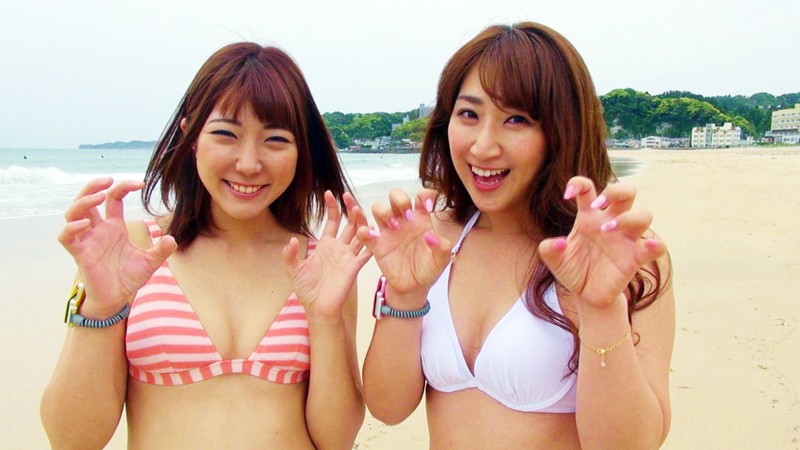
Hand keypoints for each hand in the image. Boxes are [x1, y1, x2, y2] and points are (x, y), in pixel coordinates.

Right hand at [58, 178, 176, 315]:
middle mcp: (98, 230)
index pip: (114, 199)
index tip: (140, 183)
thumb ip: (161, 250)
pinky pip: (66, 238)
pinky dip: (72, 228)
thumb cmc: (128, 278)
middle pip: (86, 200)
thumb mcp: (150, 262)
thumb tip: (172, 238)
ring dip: (83, 202)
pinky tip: (86, 223)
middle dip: (93, 186)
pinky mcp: (80, 255)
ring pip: (73, 214)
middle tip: (107, 180)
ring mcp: (87, 241)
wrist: (116, 300)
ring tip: (99, 197)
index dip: (123, 187)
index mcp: (114, 227)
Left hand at [283, 191, 371, 318]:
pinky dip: (370, 242)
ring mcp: (349, 256)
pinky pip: (366, 252)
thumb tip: (292, 240)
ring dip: (360, 222)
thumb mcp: (293, 270)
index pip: (333, 221)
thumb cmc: (307, 289)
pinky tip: (372, 231)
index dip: (332, 207)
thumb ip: (290, 255)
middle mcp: (340, 248)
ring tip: (358, 209)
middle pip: (349, 223)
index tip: (330, 193)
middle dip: (350, 209)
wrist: (318, 308)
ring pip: (359, 234)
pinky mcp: (355, 267)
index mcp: (326, 245)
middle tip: (349, 196)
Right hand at [356, 189, 451, 298]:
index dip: (425, 196)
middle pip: (396, 196)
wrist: (414, 287)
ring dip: (384, 212)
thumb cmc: (429, 268)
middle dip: (400, 200)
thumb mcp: (442, 259)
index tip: (427, 207)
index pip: (422, 197)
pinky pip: (364, 232)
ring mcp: (389, 231)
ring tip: (394, 227)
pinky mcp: (377, 245)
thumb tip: (430, 236)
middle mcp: (404, 221)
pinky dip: (364, 230)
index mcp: (421, 219)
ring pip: (378, 208)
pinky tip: (373, 236)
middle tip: (407, 216)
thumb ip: (442, 247)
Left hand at [538, 176, 665, 309]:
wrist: (585, 295)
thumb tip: (557, 243)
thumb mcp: (554, 261)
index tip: (568, 194)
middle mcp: (610, 222)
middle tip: (599, 204)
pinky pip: (655, 247)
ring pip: (644, 215)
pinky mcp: (636, 258)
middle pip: (626, 192)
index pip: (588, 189)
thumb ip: (548, 250)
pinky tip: (648, 245)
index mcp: (588, 217)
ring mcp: (626, 239)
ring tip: (607, 230)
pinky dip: (656, 244)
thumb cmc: (572, 270)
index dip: (579, 183)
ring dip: (628, 218)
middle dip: (615, 191)